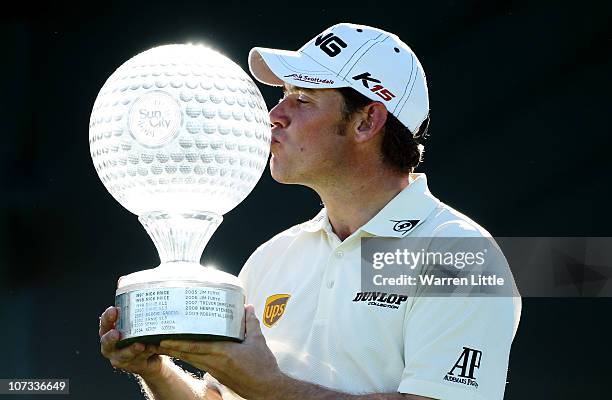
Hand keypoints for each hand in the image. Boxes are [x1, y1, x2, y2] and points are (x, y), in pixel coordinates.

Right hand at [99, 306, 163, 379]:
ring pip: (124, 355)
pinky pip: (139, 360)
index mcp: (109, 332)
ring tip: (140, 345)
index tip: (114, 310)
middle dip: (110, 338)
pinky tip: (152, 348)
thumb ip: (135, 307)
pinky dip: (146, 354)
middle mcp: (111, 347)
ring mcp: (121, 358)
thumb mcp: (137, 321)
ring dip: (131, 349)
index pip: (105, 323)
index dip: (107, 318)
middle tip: (116, 333)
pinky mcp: (133, 366)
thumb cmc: (141, 334)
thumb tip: (128, 281)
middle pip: (107, 343)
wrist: (152, 357)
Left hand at [154, 304, 282, 398]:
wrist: (265, 389)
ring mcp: (214, 370)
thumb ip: (251, 324)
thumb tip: (248, 307)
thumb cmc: (262, 366)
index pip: (195, 347)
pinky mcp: (217, 375)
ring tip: (162, 345)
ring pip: (191, 359)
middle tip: (153, 341)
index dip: (177, 343)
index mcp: (223, 352)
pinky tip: (183, 352)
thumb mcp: (258, 341)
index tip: (162, 338)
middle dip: (169, 348)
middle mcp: (214, 362)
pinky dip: (189, 356)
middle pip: (186, 354)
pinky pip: (199, 363)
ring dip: (176, 352)